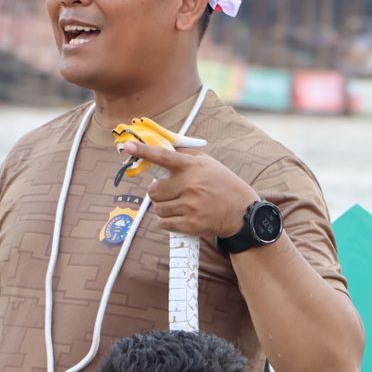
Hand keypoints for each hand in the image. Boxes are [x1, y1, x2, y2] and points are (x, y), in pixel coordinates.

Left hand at [129, 140, 258, 238]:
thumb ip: (185, 156)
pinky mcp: (191, 224)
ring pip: (158, 208)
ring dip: (163, 208)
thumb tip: (161, 149)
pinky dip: (167, 221)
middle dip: (157, 193)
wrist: (242, 212)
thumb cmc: (222, 184)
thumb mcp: (208, 164)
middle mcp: (191, 185)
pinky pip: (164, 223)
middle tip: (169, 193)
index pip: (164, 157)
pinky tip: (178, 217)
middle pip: (154, 190)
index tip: (128, 146)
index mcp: (193, 167)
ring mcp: (190, 206)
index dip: (144, 151)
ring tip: (178, 205)